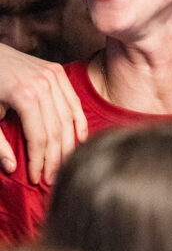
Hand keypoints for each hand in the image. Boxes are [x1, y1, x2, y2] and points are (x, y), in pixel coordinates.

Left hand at [0, 45, 87, 184]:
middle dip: (54, 159)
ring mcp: (53, 76)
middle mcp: (43, 84)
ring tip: (64, 164)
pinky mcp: (58, 72)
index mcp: (24, 95)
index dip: (38, 161)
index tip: (36, 178)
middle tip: (51, 178)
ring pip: (68, 119)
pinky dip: (79, 122)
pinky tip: (80, 140)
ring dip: (68, 146)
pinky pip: (74, 102)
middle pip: (56, 131)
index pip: (39, 137)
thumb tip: (12, 167)